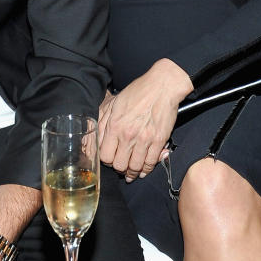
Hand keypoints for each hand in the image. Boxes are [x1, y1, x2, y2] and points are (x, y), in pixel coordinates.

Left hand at [98, 59, 191, 180]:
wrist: (162, 86)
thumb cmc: (138, 92)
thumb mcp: (113, 103)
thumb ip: (103, 123)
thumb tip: (98, 140)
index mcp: (114, 126)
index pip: (105, 156)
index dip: (106, 161)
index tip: (110, 159)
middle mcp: (128, 135)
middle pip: (119, 165)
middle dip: (119, 168)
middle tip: (121, 166)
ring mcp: (144, 139)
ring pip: (135, 167)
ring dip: (133, 173)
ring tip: (132, 173)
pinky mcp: (159, 140)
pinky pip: (151, 162)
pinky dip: (147, 169)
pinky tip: (144, 169)